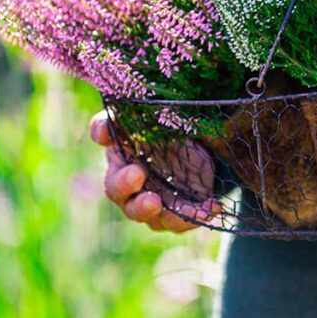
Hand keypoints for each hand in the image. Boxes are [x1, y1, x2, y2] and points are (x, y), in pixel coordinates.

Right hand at [90, 112, 220, 232]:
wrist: (205, 157)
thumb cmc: (176, 134)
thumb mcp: (170, 116)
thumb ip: (158, 107)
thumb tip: (149, 96)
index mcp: (122, 142)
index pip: (104, 131)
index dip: (103, 131)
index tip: (107, 132)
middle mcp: (127, 174)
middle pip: (114, 186)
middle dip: (123, 183)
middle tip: (136, 174)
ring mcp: (147, 199)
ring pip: (139, 211)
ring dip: (145, 208)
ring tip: (156, 202)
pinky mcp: (171, 215)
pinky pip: (178, 221)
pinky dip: (194, 215)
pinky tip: (213, 206)